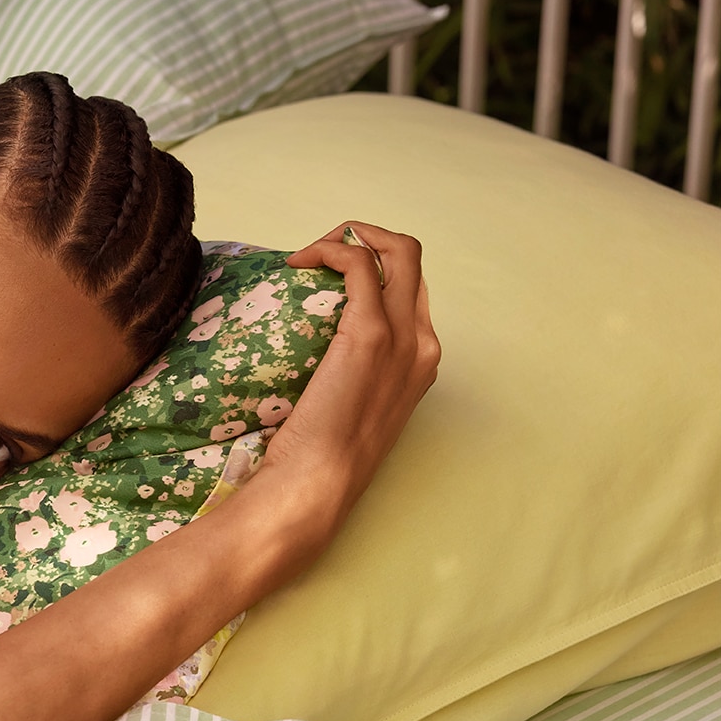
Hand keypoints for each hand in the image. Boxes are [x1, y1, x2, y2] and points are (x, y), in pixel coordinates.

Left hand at [261, 222, 440, 552]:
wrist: (319, 481)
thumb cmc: (321, 454)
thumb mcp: (349, 407)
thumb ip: (350, 373)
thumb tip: (317, 351)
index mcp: (422, 360)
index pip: (410, 289)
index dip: (373, 269)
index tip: (326, 277)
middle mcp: (422, 343)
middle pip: (411, 259)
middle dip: (366, 240)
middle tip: (317, 255)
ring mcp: (400, 336)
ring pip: (395, 251)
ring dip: (348, 238)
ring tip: (306, 256)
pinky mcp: (368, 333)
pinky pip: (358, 264)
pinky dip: (330, 249)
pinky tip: (298, 263)